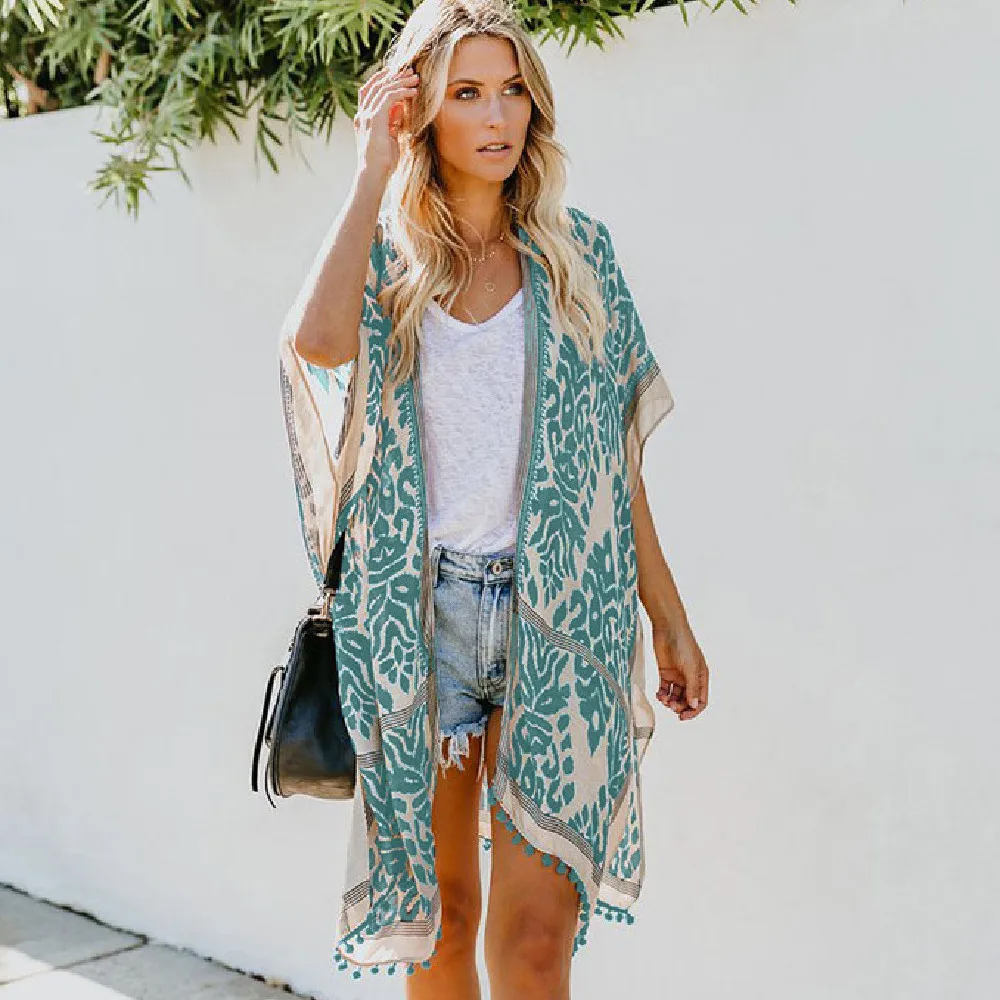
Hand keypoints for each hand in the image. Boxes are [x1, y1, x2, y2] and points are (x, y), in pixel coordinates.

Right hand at [353, 64, 419, 179]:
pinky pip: (388, 97)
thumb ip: (392, 122)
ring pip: (383, 88)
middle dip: (394, 75)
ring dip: (400, 81)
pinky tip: (413, 92)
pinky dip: (401, 91)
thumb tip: (400, 108)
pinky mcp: (374, 119)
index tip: (398, 74)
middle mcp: (362, 114)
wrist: (373, 175)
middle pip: (375, 85)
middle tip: (410, 72)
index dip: (382, 79)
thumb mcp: (390, 138)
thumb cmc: (383, 163)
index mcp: (363, 119)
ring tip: (416, 79)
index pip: (369, 91)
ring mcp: (366, 116)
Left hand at [651, 618, 708, 720]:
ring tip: (663, 699)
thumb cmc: (684, 644)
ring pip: (675, 696)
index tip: (682, 717)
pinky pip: (664, 689)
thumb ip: (692, 688)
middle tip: (671, 706)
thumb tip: (694, 706)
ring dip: (669, 701)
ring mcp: (678, 676)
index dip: (693, 711)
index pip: (700, 701)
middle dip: (679, 707)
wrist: (668, 628)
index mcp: (701, 677)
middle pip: (687, 701)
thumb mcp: (691, 668)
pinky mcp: (666, 672)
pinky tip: (659, 695)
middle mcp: (690, 678)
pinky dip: (662, 694)